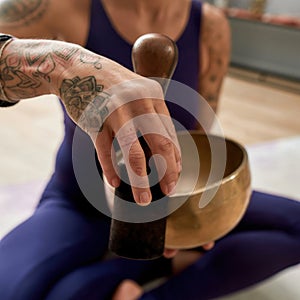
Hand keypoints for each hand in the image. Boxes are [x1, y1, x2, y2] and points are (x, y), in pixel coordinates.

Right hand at [95, 78, 180, 204]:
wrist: (76, 68)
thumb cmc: (111, 85)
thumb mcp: (137, 90)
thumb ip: (151, 113)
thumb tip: (166, 146)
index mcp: (153, 95)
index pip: (170, 133)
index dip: (175, 156)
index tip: (176, 173)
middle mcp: (138, 103)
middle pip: (160, 144)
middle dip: (168, 171)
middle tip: (169, 190)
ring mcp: (116, 112)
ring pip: (133, 153)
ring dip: (140, 181)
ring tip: (144, 200)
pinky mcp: (95, 121)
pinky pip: (105, 151)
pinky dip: (110, 169)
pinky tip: (115, 184)